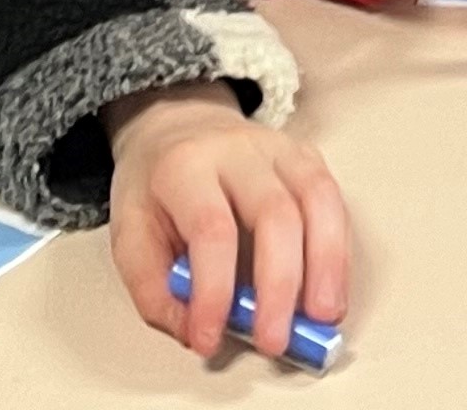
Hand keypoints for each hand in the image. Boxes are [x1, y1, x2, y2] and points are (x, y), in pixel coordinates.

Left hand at [107, 84, 351, 366]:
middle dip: (280, 285)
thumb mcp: (129, 235)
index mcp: (184, 167)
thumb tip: (193, 333)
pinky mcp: (306, 156)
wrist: (177, 127)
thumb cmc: (156, 188)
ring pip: (317, 200)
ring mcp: (279, 148)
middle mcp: (237, 150)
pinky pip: (332, 200)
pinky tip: (331, 286)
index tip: (209, 338)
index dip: (213, 290)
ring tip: (322, 317)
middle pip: (275, 213)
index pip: (210, 228)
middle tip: (276, 339)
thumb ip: (154, 290)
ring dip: (326, 265)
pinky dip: (337, 248)